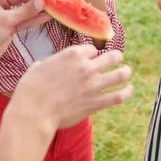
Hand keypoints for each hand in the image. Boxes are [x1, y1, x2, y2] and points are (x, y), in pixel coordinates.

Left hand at [0, 0, 50, 68]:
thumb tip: (42, 2)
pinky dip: (34, 18)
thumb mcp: (6, 21)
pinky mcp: (9, 25)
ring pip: (24, 8)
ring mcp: (4, 14)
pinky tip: (47, 16)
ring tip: (53, 6)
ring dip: (37, 8)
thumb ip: (25, 11)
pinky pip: (24, 19)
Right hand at [8, 45, 132, 130]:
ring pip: (121, 74)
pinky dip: (128, 92)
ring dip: (126, 71)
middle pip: (113, 56)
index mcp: (73, 54)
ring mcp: (94, 85)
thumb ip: (51, 63)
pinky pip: (119, 96)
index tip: (90, 59)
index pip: (92, 49)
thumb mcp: (39, 66)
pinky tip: (129, 89)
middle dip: (116, 57)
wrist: (33, 112)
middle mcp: (87, 67)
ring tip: (126, 71)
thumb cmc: (31, 89)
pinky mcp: (96, 103)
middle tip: (116, 60)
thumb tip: (47, 66)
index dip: (91, 54)